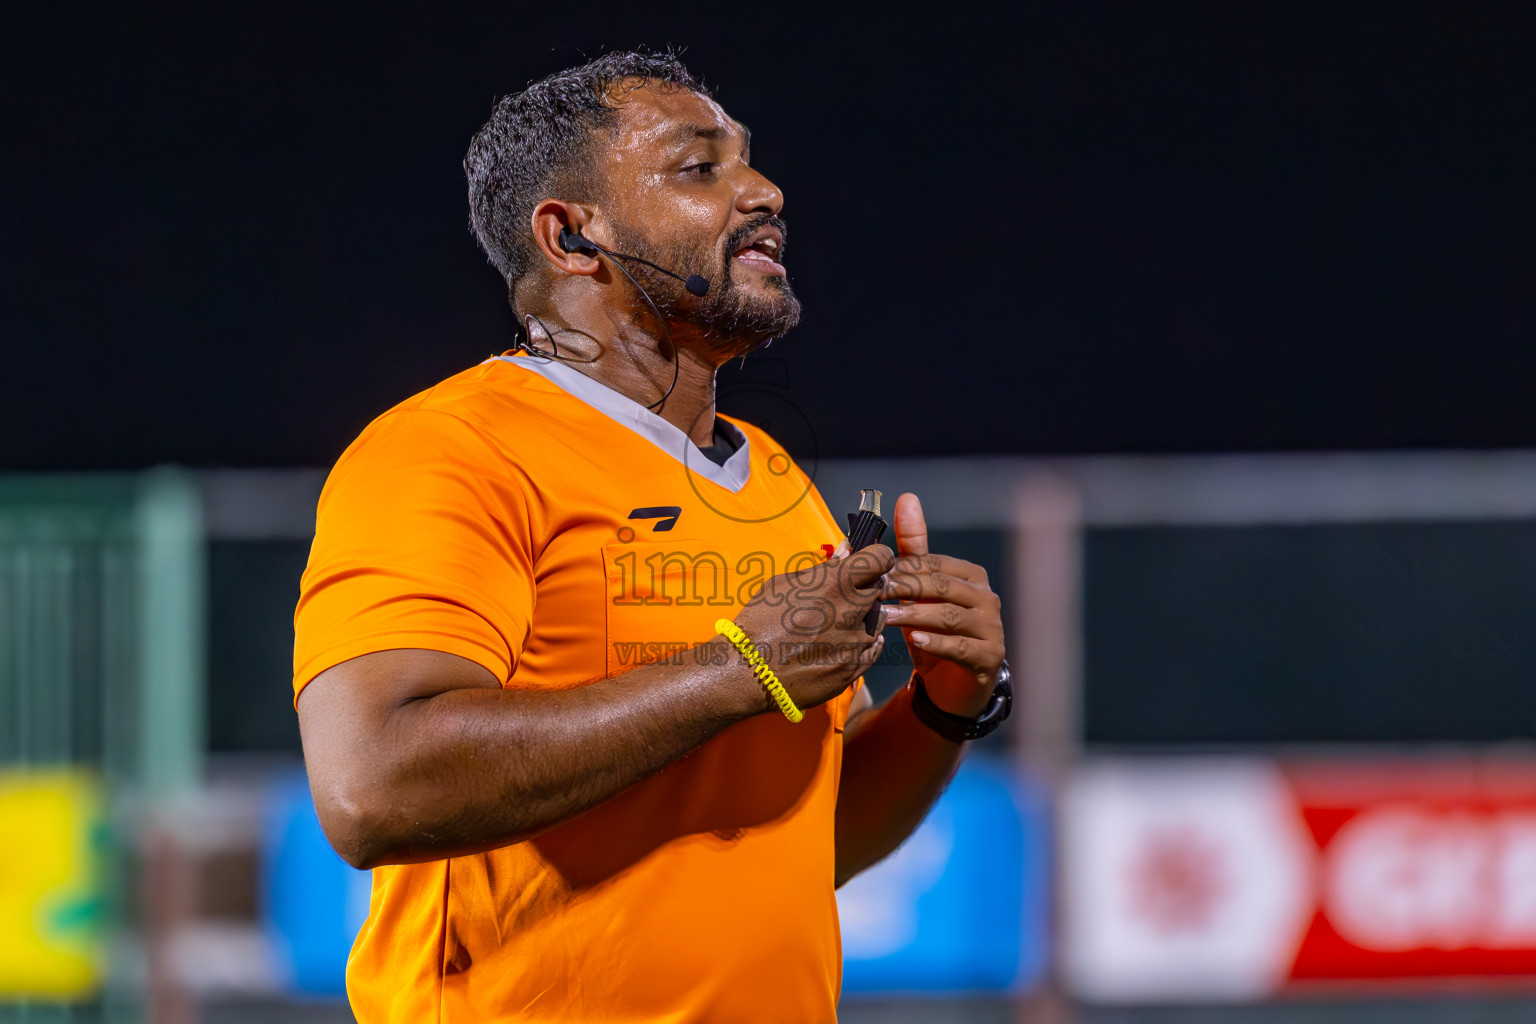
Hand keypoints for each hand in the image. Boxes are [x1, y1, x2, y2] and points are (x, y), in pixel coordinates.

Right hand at [731, 540, 894, 711]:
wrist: (748, 671)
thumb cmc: (760, 621)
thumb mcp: (783, 583)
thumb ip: (822, 568)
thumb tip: (847, 551)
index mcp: (835, 583)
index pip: (880, 558)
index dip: (873, 558)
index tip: (864, 562)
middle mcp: (852, 611)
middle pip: (878, 589)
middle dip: (864, 588)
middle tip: (842, 596)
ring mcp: (856, 643)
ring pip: (877, 621)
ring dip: (862, 618)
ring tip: (833, 625)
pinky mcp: (853, 668)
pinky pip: (872, 650)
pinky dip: (862, 644)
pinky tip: (842, 642)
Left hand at [879, 493, 1005, 716]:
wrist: (950, 685)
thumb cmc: (933, 629)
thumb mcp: (919, 590)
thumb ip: (913, 548)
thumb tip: (907, 497)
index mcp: (971, 575)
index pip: (934, 563)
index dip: (902, 567)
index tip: (870, 574)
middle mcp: (987, 597)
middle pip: (942, 586)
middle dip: (905, 588)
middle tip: (872, 593)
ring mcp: (992, 628)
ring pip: (949, 616)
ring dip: (914, 615)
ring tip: (883, 618)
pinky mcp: (990, 657)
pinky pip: (960, 647)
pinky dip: (936, 643)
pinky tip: (914, 640)